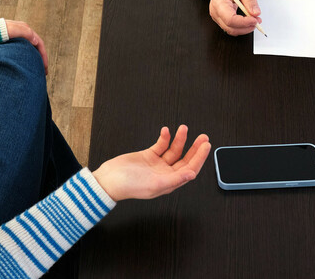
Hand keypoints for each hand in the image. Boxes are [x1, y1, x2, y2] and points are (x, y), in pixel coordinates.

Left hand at [5, 20, 48, 73]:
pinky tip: (24, 66)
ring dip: (33, 59)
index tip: (44, 68)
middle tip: (43, 72)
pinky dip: (25, 59)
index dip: (43, 55)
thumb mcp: (11, 30)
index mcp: (22, 28)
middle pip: (35, 46)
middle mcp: (19, 33)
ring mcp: (13, 39)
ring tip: (35, 70)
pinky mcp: (7, 45)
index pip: (38, 42)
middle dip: (40, 58)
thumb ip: (24, 32)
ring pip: (28, 50)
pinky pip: (20, 52)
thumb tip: (36, 40)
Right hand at [92, 125, 210, 200]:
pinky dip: (164, 138)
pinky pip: (161, 145)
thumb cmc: (128, 186)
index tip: (206, 146)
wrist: (108, 180)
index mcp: (169, 183)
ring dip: (179, 139)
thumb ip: (175, 179)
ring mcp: (157, 164)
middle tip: (203, 137)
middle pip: (185, 159)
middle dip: (195, 148)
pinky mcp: (148, 156)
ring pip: (174, 150)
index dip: (200, 158)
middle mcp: (165, 174)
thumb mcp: (154, 184)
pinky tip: (165, 131)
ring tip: (183, 128)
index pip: (190, 170)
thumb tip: (192, 174)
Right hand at [207, 0, 261, 35]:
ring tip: (254, 19)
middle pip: (231, 28)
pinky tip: (248, 19)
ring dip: (244, 28)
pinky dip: (241, 26)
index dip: (244, 22)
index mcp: (219, 2)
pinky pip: (231, 27)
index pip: (230, 19)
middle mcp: (215, 12)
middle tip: (258, 20)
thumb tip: (256, 13)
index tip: (255, 19)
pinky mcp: (221, 18)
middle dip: (246, 27)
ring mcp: (217, 16)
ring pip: (231, 30)